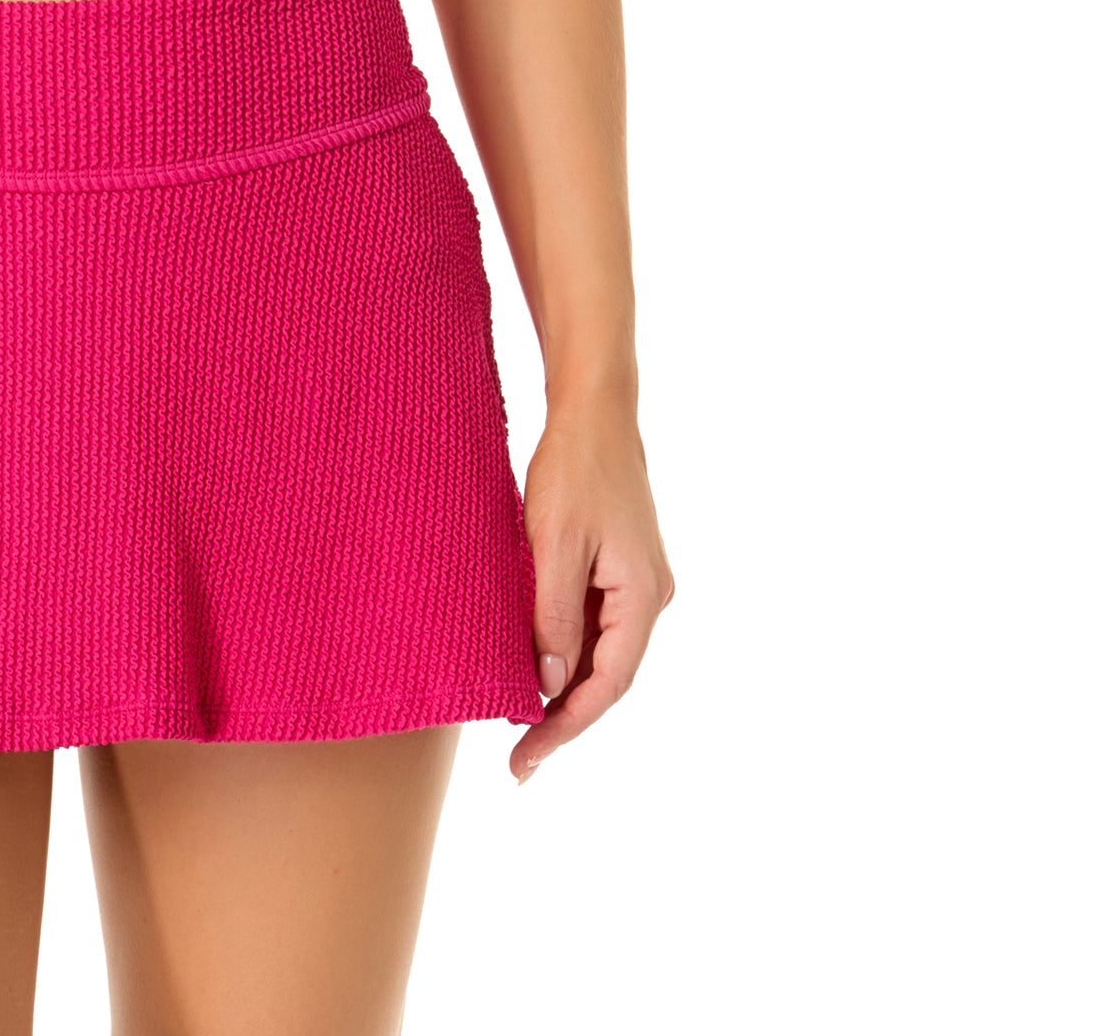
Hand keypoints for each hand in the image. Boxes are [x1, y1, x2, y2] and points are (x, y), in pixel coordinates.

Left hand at [510, 404, 673, 782]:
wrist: (593, 410)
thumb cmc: (573, 469)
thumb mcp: (553, 545)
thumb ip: (554, 618)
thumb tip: (549, 685)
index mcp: (643, 596)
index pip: (609, 684)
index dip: (567, 727)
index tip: (527, 759)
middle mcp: (650, 596)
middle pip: (609, 675)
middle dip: (564, 716)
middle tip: (518, 756)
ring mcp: (638, 581)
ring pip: (601, 652)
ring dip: (564, 685)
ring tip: (518, 720)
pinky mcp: (621, 566)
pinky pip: (595, 622)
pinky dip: (566, 649)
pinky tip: (532, 662)